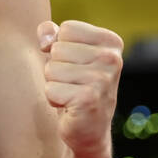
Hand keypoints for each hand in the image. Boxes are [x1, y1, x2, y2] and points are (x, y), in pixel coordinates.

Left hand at [38, 20, 122, 157]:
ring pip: (51, 69)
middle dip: (56, 67)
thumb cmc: (75, 84)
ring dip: (54, 84)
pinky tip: (71, 105)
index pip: (67, 29)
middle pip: (57, 48)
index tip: (76, 64)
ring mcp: (103, 79)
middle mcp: (112, 58)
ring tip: (72, 93)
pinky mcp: (89, 99)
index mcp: (111, 42)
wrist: (88, 128)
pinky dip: (54, 99)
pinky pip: (50, 89)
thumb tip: (45, 40)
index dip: (61, 47)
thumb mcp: (65, 53)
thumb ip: (51, 34)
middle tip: (74, 83)